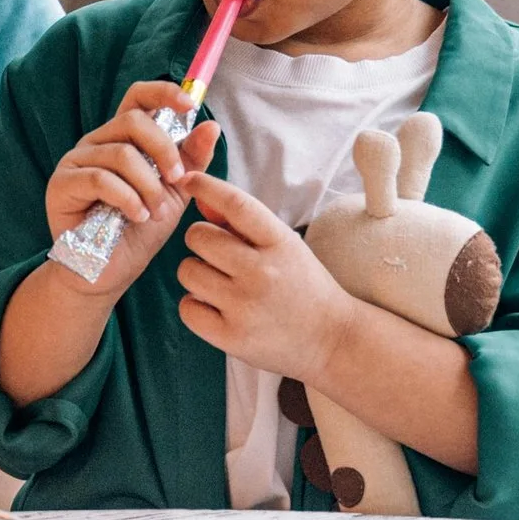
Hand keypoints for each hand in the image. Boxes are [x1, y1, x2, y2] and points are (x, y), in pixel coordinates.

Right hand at [43, 85, 218, 300]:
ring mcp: (75, 161)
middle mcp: (97, 142)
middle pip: (132, 122)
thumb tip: (211, 125)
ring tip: (155, 213)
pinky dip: (127, 199)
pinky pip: (100, 178)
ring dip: (148, 186)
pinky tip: (136, 217)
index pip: (138, 97)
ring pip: (121, 154)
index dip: (163, 92)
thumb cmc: (139, 231)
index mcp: (122, 138)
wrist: (110, 272)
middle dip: (164, 151)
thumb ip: (192, 159)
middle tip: (178, 181)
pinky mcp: (61, 184)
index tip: (189, 104)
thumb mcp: (175, 192)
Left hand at [175, 181, 347, 376]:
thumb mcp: (283, 246)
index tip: (189, 181)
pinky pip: (187, 308)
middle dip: (200, 240)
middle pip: (198, 237)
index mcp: (280, 243)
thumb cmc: (303, 285)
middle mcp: (262, 272)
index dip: (207, 186)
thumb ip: (241, 223)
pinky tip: (217, 308)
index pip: (236, 204)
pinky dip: (195, 306)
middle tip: (218, 256)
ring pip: (187, 271)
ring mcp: (245, 306)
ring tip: (220, 284)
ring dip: (196, 274)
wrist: (331, 339)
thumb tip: (199, 197)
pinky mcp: (231, 337)